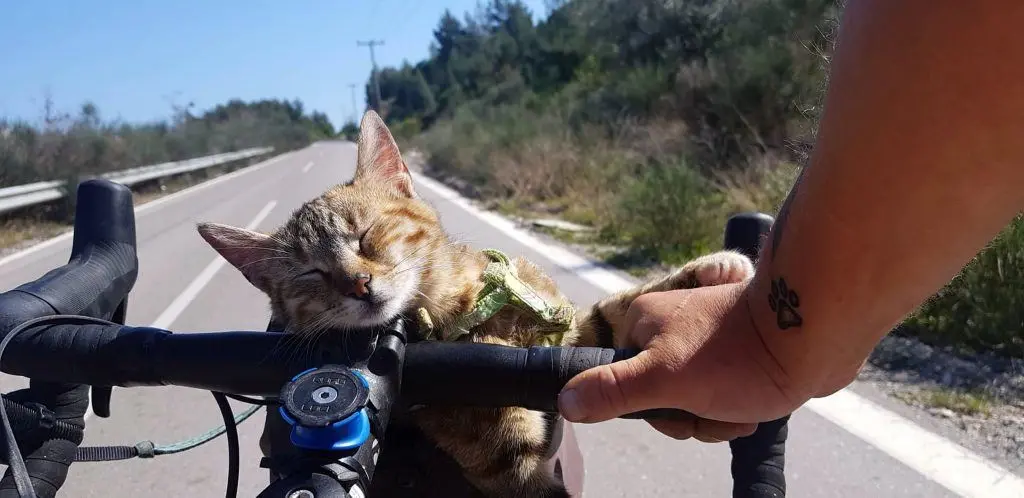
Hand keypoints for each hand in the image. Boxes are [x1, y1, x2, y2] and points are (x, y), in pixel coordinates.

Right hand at [557, 282, 806, 441]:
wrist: (814, 336)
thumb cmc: (734, 355)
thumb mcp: (663, 381)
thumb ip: (612, 391)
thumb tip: (565, 399)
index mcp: (644, 323)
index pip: (622, 381)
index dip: (648, 408)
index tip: (675, 409)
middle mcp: (671, 326)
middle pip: (658, 394)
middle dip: (687, 416)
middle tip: (712, 410)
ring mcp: (705, 339)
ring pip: (692, 398)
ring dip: (715, 416)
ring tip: (740, 409)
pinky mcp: (737, 351)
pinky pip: (721, 391)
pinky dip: (735, 406)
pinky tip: (754, 408)